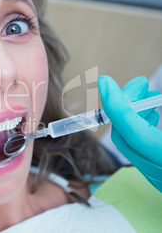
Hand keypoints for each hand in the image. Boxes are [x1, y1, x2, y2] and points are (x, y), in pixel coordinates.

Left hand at [98, 75, 161, 191]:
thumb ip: (154, 108)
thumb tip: (146, 95)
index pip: (133, 133)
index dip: (116, 106)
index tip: (105, 82)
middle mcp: (160, 174)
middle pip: (126, 137)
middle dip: (126, 106)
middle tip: (139, 84)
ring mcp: (158, 178)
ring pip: (131, 145)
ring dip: (134, 116)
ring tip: (148, 96)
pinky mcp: (160, 177)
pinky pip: (140, 152)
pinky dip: (140, 129)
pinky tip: (151, 115)